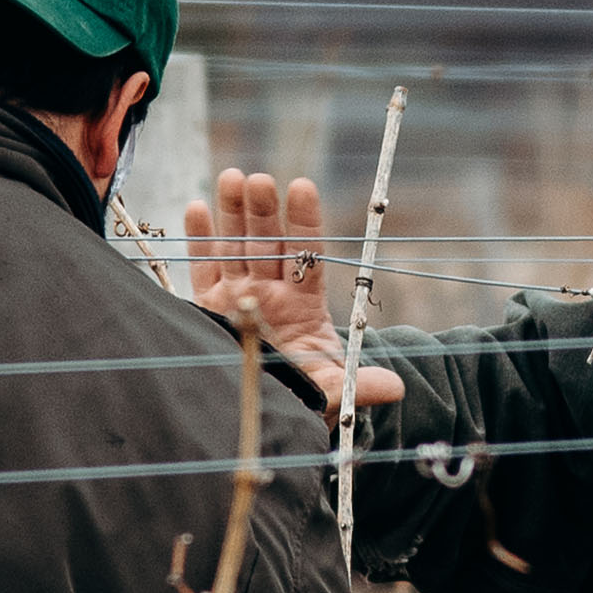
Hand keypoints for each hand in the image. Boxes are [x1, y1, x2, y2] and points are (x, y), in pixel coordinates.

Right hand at [184, 168, 402, 413]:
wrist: (263, 416)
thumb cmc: (302, 399)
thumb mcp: (332, 392)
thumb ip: (358, 385)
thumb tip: (396, 388)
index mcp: (303, 307)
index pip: (306, 255)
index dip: (305, 221)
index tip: (302, 186)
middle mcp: (270, 295)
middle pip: (268, 243)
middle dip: (264, 211)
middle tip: (260, 179)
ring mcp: (238, 298)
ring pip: (235, 247)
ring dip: (233, 213)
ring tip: (233, 177)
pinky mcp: (208, 310)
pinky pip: (203, 269)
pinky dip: (199, 239)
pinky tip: (196, 206)